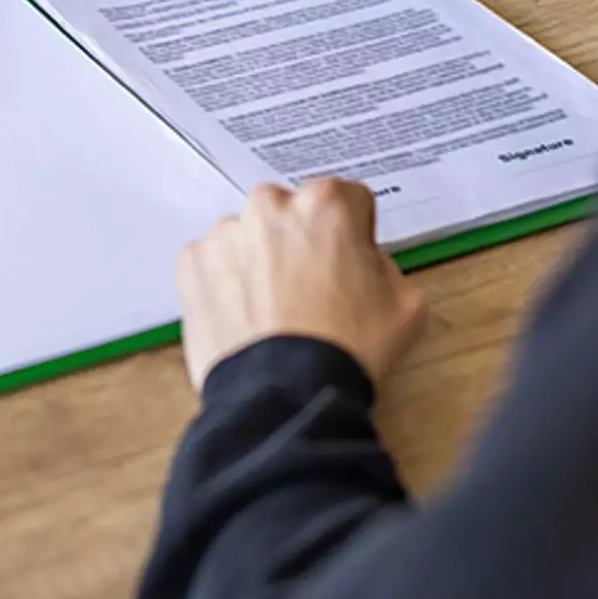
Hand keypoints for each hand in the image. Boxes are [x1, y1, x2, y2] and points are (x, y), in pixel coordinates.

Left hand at [176, 178, 427, 393]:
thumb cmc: (348, 351)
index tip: (350, 261)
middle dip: (301, 239)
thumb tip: (363, 263)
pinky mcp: (192, 264)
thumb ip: (384, 264)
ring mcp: (226, 233)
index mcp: (327, 204)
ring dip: (260, 259)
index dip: (353, 233)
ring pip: (249, 235)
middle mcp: (271, 206)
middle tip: (311, 289)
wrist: (287, 399)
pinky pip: (213, 262)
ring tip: (273, 310)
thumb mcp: (405, 304)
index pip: (348, 199)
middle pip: (292, 211)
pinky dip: (225, 282)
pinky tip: (245, 317)